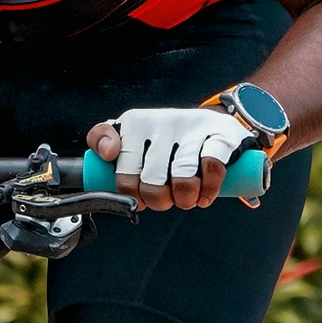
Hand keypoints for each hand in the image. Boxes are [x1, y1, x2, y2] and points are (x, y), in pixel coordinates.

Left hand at [87, 105, 249, 211]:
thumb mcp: (130, 136)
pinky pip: (211, 169)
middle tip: (164, 200)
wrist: (211, 123)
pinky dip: (208, 190)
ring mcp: (192, 127)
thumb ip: (102, 140)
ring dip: (185, 200)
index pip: (123, 170)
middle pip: (152, 182)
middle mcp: (162, 121)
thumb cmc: (164, 139)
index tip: (138, 197)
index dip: (130, 193)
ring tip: (186, 200)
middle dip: (158, 201)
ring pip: (182, 179)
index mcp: (135, 123)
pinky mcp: (220, 134)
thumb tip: (107, 152)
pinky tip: (204, 196)